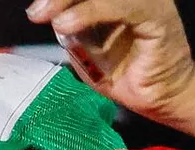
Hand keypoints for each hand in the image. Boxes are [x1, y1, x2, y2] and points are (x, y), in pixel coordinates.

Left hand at [27, 0, 194, 120]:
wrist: (158, 95)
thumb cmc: (121, 71)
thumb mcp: (82, 45)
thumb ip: (68, 24)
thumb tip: (41, 11)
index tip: (35, 10)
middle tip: (37, 12)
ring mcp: (148, 0)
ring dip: (70, 2)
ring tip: (54, 21)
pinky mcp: (159, 15)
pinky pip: (125, 6)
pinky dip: (93, 12)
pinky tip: (68, 25)